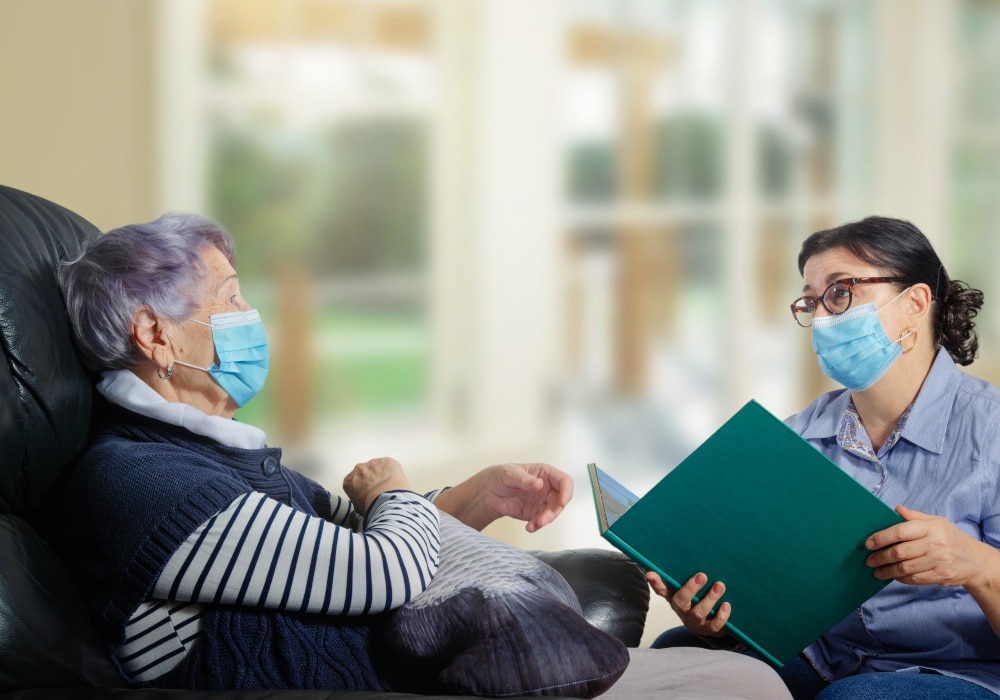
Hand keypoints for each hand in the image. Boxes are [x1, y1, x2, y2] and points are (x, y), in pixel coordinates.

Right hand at [342, 457, 412, 514]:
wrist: (386, 502)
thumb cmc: (372, 507)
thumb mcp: (358, 509)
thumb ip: (358, 501)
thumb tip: (363, 504)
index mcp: (349, 481)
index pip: (353, 482)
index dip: (362, 488)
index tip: (368, 493)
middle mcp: (359, 469)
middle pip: (366, 472)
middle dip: (372, 479)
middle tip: (380, 491)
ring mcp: (373, 463)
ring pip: (379, 468)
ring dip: (383, 475)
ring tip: (389, 488)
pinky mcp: (387, 461)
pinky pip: (390, 465)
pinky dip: (394, 472)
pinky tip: (396, 482)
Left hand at [435, 463, 572, 531]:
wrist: (487, 492)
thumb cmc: (499, 476)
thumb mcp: (509, 474)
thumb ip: (524, 480)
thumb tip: (540, 484)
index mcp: (544, 473)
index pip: (564, 481)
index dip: (566, 491)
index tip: (562, 502)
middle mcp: (546, 487)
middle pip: (560, 500)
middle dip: (553, 512)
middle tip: (542, 520)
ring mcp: (541, 501)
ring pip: (552, 512)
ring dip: (545, 521)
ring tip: (533, 525)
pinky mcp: (534, 513)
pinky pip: (541, 521)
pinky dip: (537, 526)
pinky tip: (528, 528)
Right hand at [647, 571, 729, 638]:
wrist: (707, 625)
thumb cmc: (696, 601)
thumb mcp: (687, 589)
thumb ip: (683, 576)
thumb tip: (681, 555)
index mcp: (674, 597)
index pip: (662, 589)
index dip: (655, 582)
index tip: (650, 573)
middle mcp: (682, 609)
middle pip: (680, 601)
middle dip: (691, 588)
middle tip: (702, 575)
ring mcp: (695, 621)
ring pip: (698, 612)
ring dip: (710, 599)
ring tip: (719, 586)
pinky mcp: (708, 628)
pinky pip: (714, 625)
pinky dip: (721, 616)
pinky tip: (726, 605)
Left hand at [866, 505, 989, 589]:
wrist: (976, 561)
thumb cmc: (951, 537)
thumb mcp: (936, 522)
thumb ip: (914, 516)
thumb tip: (896, 509)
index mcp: (931, 527)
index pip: (901, 531)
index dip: (881, 537)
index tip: (868, 543)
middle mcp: (935, 544)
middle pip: (900, 552)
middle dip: (880, 557)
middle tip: (869, 560)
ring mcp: (938, 561)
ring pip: (905, 567)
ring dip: (887, 570)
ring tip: (876, 571)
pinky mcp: (940, 576)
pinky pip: (915, 578)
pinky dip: (901, 578)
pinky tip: (893, 576)